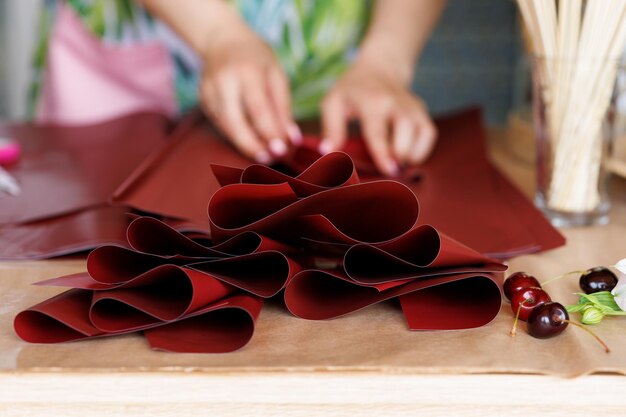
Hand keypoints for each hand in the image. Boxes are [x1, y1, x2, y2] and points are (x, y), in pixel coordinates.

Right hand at [198, 22, 299, 162]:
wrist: (222, 39)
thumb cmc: (256, 58)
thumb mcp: (276, 74)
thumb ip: (283, 107)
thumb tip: (291, 138)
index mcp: (246, 72)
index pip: (258, 110)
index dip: (269, 133)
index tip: (281, 150)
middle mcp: (223, 81)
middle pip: (235, 124)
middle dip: (252, 146)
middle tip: (268, 158)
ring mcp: (208, 91)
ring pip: (225, 127)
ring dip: (243, 144)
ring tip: (261, 153)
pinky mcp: (202, 99)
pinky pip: (219, 124)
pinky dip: (234, 134)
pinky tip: (246, 139)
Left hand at [320, 57, 436, 175]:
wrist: (380, 68)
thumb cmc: (353, 89)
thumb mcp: (333, 102)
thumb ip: (331, 129)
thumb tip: (328, 152)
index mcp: (372, 102)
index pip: (379, 132)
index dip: (383, 153)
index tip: (388, 170)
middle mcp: (396, 104)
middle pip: (406, 134)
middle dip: (399, 156)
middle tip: (388, 170)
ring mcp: (412, 107)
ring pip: (422, 134)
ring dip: (412, 155)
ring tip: (396, 164)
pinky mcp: (422, 112)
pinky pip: (429, 134)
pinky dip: (422, 149)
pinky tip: (407, 156)